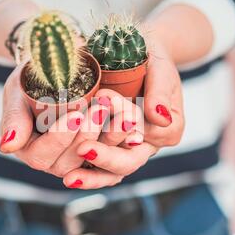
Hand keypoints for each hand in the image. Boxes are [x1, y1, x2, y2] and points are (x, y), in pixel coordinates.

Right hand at [0, 64, 115, 184]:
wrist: (54, 74)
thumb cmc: (31, 82)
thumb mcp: (18, 94)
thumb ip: (13, 120)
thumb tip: (7, 146)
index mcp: (30, 150)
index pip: (41, 155)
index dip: (58, 137)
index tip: (75, 114)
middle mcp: (53, 161)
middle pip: (69, 162)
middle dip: (87, 136)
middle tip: (100, 109)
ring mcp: (77, 161)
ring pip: (94, 163)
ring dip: (110, 140)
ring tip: (124, 117)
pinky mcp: (98, 154)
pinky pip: (113, 158)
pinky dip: (124, 144)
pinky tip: (135, 129)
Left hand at [63, 45, 184, 189]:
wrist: (134, 57)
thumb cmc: (150, 60)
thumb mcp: (159, 69)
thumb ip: (160, 91)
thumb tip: (159, 116)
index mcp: (166, 127)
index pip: (150, 134)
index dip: (129, 123)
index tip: (105, 100)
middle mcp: (146, 144)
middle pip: (129, 161)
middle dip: (106, 157)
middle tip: (84, 149)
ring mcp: (124, 149)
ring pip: (112, 173)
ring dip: (92, 176)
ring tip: (70, 178)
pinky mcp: (106, 148)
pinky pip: (97, 169)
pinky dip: (84, 174)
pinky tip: (67, 176)